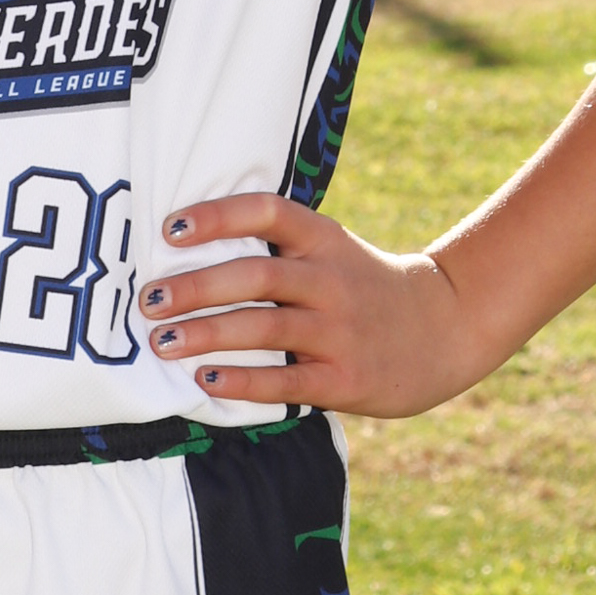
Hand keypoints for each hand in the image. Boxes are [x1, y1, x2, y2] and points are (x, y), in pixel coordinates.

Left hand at [141, 192, 493, 420]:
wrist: (446, 328)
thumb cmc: (363, 287)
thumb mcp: (332, 250)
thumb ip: (278, 247)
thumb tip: (182, 247)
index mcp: (324, 239)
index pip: (268, 213)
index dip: (219, 216)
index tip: (171, 228)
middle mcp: (332, 280)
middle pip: (257, 275)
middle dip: (197, 287)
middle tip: (149, 300)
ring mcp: (341, 331)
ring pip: (265, 327)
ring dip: (208, 334)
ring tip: (162, 341)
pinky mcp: (346, 379)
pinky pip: (286, 381)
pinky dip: (243, 381)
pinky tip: (206, 379)